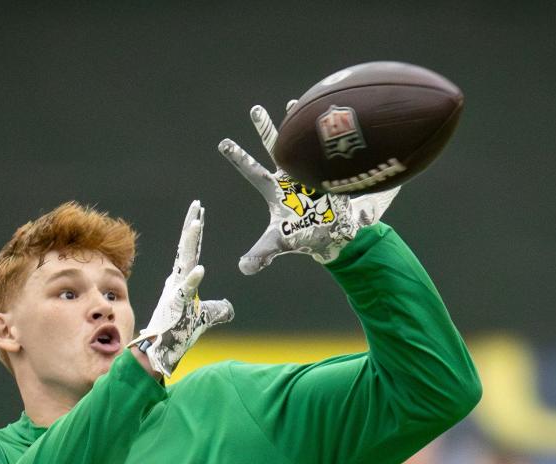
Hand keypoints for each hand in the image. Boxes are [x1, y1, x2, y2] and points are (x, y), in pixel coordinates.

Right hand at [129, 200, 233, 376]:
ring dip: (190, 243)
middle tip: (197, 205)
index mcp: (182, 281)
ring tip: (197, 223)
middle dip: (192, 226)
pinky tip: (200, 269)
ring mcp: (175, 292)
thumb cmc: (178, 333)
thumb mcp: (203, 318)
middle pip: (186, 248)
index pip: (191, 251)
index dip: (195, 232)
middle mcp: (176, 282)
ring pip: (184, 262)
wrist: (160, 351)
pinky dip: (193, 280)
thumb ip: (217, 310)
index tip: (200, 213)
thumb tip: (230, 308)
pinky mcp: (177, 307)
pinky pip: (186, 291)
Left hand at [218, 102, 400, 274]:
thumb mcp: (279, 244)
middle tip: (254, 109)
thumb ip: (261, 254)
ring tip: (292, 102)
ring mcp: (308, 171)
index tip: (222, 142)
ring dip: (296, 124)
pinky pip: (324, 149)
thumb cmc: (304, 236)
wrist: (333, 234)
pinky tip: (328, 115)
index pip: (252, 171)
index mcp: (274, 190)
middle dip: (265, 129)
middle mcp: (288, 176)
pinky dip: (325, 134)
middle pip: (274, 148)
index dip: (238, 157)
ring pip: (300, 142)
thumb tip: (242, 268)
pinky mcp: (327, 172)